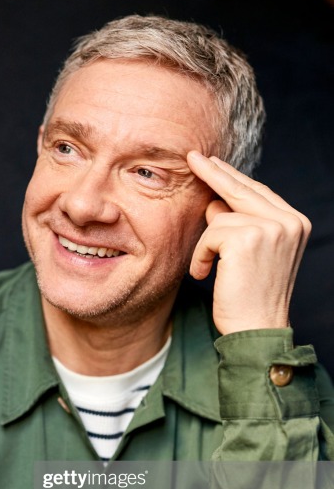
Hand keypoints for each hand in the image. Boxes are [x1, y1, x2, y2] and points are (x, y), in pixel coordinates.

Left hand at [186, 151, 310, 335]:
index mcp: (295, 224)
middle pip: (242, 189)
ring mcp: (272, 227)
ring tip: (207, 269)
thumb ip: (242, 225)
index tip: (212, 163)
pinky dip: (200, 255)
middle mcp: (289, 221)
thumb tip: (215, 201)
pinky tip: (204, 274)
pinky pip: (209, 233)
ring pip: (219, 217)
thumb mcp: (252, 256)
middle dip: (213, 174)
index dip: (232, 178)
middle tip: (192, 158)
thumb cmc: (251, 299)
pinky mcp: (248, 237)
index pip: (258, 192)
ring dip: (205, 245)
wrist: (258, 330)